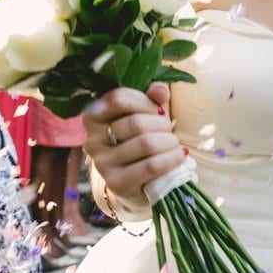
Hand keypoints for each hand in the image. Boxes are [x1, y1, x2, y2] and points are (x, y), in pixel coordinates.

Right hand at [83, 82, 186, 208]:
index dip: (145, 101)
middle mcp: (92, 140)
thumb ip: (151, 98)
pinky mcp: (116, 183)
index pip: (118, 99)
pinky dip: (171, 158)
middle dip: (161, 124)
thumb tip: (160, 89)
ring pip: (146, 144)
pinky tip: (180, 155)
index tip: (159, 110)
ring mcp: (102, 163)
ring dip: (169, 142)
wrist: (133, 182)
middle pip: (135, 123)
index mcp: (93, 117)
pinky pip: (151, 166)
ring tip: (174, 144)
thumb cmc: (137, 140)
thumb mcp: (143, 115)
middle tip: (169, 130)